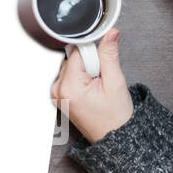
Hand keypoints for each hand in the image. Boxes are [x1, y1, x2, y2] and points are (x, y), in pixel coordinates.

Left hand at [51, 27, 133, 142]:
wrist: (115, 139)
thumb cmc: (116, 117)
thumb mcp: (116, 83)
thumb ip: (109, 55)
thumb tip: (110, 34)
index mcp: (68, 87)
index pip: (76, 53)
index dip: (94, 55)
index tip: (102, 66)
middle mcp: (57, 90)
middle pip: (72, 59)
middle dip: (90, 64)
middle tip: (101, 81)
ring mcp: (56, 94)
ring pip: (72, 67)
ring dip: (86, 72)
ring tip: (97, 88)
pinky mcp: (59, 95)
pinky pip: (70, 76)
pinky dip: (82, 79)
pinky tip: (91, 91)